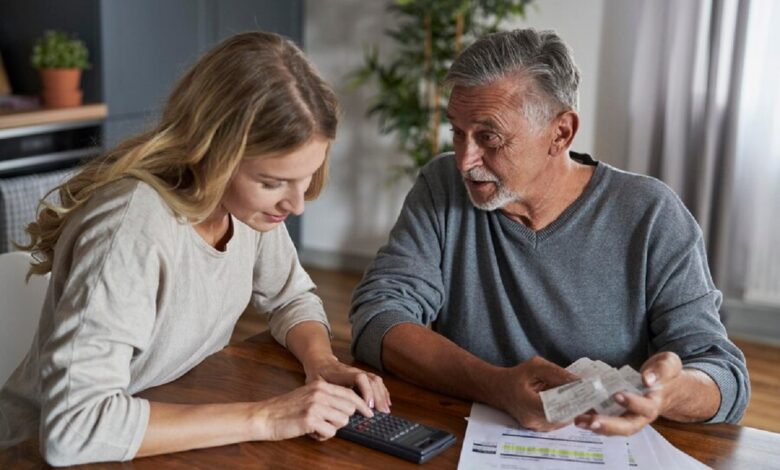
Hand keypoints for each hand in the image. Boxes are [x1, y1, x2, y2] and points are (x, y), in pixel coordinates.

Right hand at [252, 379, 372, 440]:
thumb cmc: (286, 409)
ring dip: (332, 428)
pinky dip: (322, 435)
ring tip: (316, 427)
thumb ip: (326, 398)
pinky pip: (330, 432)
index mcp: (320, 385)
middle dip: (342, 419)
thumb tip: (348, 408)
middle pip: (349, 408)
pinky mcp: (310, 420)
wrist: (265, 416)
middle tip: (327, 423)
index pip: (350, 394)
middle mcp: (319, 392)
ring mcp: (315, 405)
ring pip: (342, 421)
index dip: (362, 405)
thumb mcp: (307, 395)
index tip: (370, 413)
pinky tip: (311, 431)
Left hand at [303, 355, 390, 412]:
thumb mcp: (316, 384)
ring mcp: (360, 372)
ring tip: (386, 409)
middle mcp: (354, 371)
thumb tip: (328, 410)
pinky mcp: (363, 376)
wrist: (320, 362)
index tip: (368, 405)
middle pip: (372, 380)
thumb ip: (323, 394)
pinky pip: (377, 381)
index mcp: (342, 373)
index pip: (359, 378)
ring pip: (376, 380)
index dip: (366, 391)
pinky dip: (383, 391)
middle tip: (381, 412)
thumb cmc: (317, 375)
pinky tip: (386, 401)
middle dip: (378, 397)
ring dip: (382, 395)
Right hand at [489, 356, 578, 431]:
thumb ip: (556, 372)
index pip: (556, 409)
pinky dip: (566, 413)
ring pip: (561, 422)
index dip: (573, 404)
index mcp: (528, 403)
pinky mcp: (538, 428)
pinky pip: (557, 422)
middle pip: (561, 417)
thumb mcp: (535, 366)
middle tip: (591, 399)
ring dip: (573, 411)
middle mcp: (532, 420)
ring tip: (585, 401)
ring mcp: (535, 427)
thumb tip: (578, 380)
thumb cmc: (517, 376)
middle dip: (577, 408)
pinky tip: (572, 404)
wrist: (499, 390)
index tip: (587, 397)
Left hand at [573, 351, 682, 435]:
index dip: (633, 402)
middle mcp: (642, 415)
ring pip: (615, 428)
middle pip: (628, 426)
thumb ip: (661, 370)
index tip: (618, 394)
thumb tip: (647, 379)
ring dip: (597, 426)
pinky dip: (592, 420)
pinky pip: (607, 421)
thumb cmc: (665, 375)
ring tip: (579, 421)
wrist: (669, 388)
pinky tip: (578, 417)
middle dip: (610, 425)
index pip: (646, 406)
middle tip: (592, 421)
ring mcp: (630, 417)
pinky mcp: (619, 415)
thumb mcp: (669, 365)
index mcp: (655, 402)